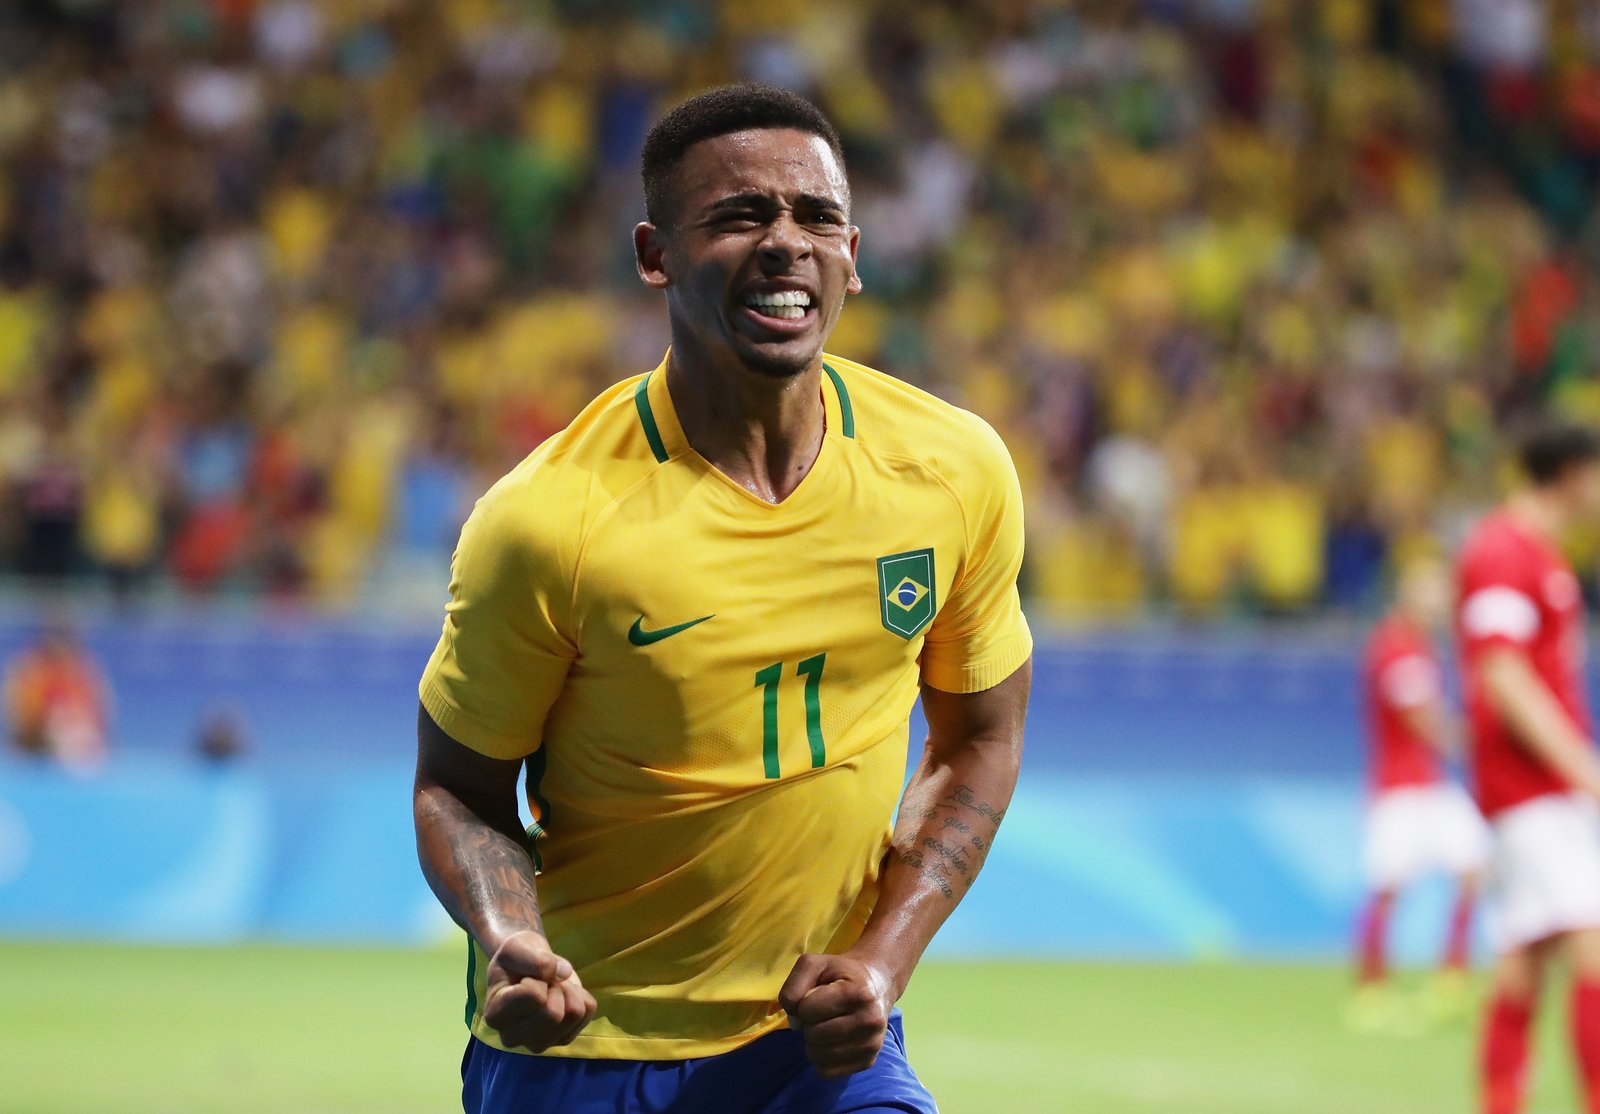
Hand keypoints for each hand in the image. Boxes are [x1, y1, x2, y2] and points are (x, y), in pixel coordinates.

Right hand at [482, 931, 596, 1051]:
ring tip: (552, 986)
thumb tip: (564, 973)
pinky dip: (581, 995)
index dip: (537, 977)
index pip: (534, 997)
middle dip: (555, 986)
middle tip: (544, 981)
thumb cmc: (516, 958)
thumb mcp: (516, 947)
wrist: (526, 965)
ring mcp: (539, 1043)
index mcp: (495, 1016)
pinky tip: (563, 995)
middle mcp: (513, 1038)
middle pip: (554, 1014)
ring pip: (574, 1013)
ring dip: (568, 990)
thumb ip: (534, 958)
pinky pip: (588, 1012)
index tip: (526, 976)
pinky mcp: (563, 1039)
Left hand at [778, 952, 894, 1079]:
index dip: (803, 1004)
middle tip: (821, 1013)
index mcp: (858, 992)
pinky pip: (827, 1072)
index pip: (807, 1010)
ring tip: (826, 1026)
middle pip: (813, 1036)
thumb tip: (794, 1022)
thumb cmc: (841, 973)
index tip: (816, 997)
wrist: (877, 983)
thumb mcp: (814, 965)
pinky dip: (821, 1059)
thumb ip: (794, 985)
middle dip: (808, 1024)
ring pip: (818, 1057)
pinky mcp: (869, 1061)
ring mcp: (872, 1044)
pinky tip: (830, 1042)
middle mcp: (870, 1020)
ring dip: (813, 1043)